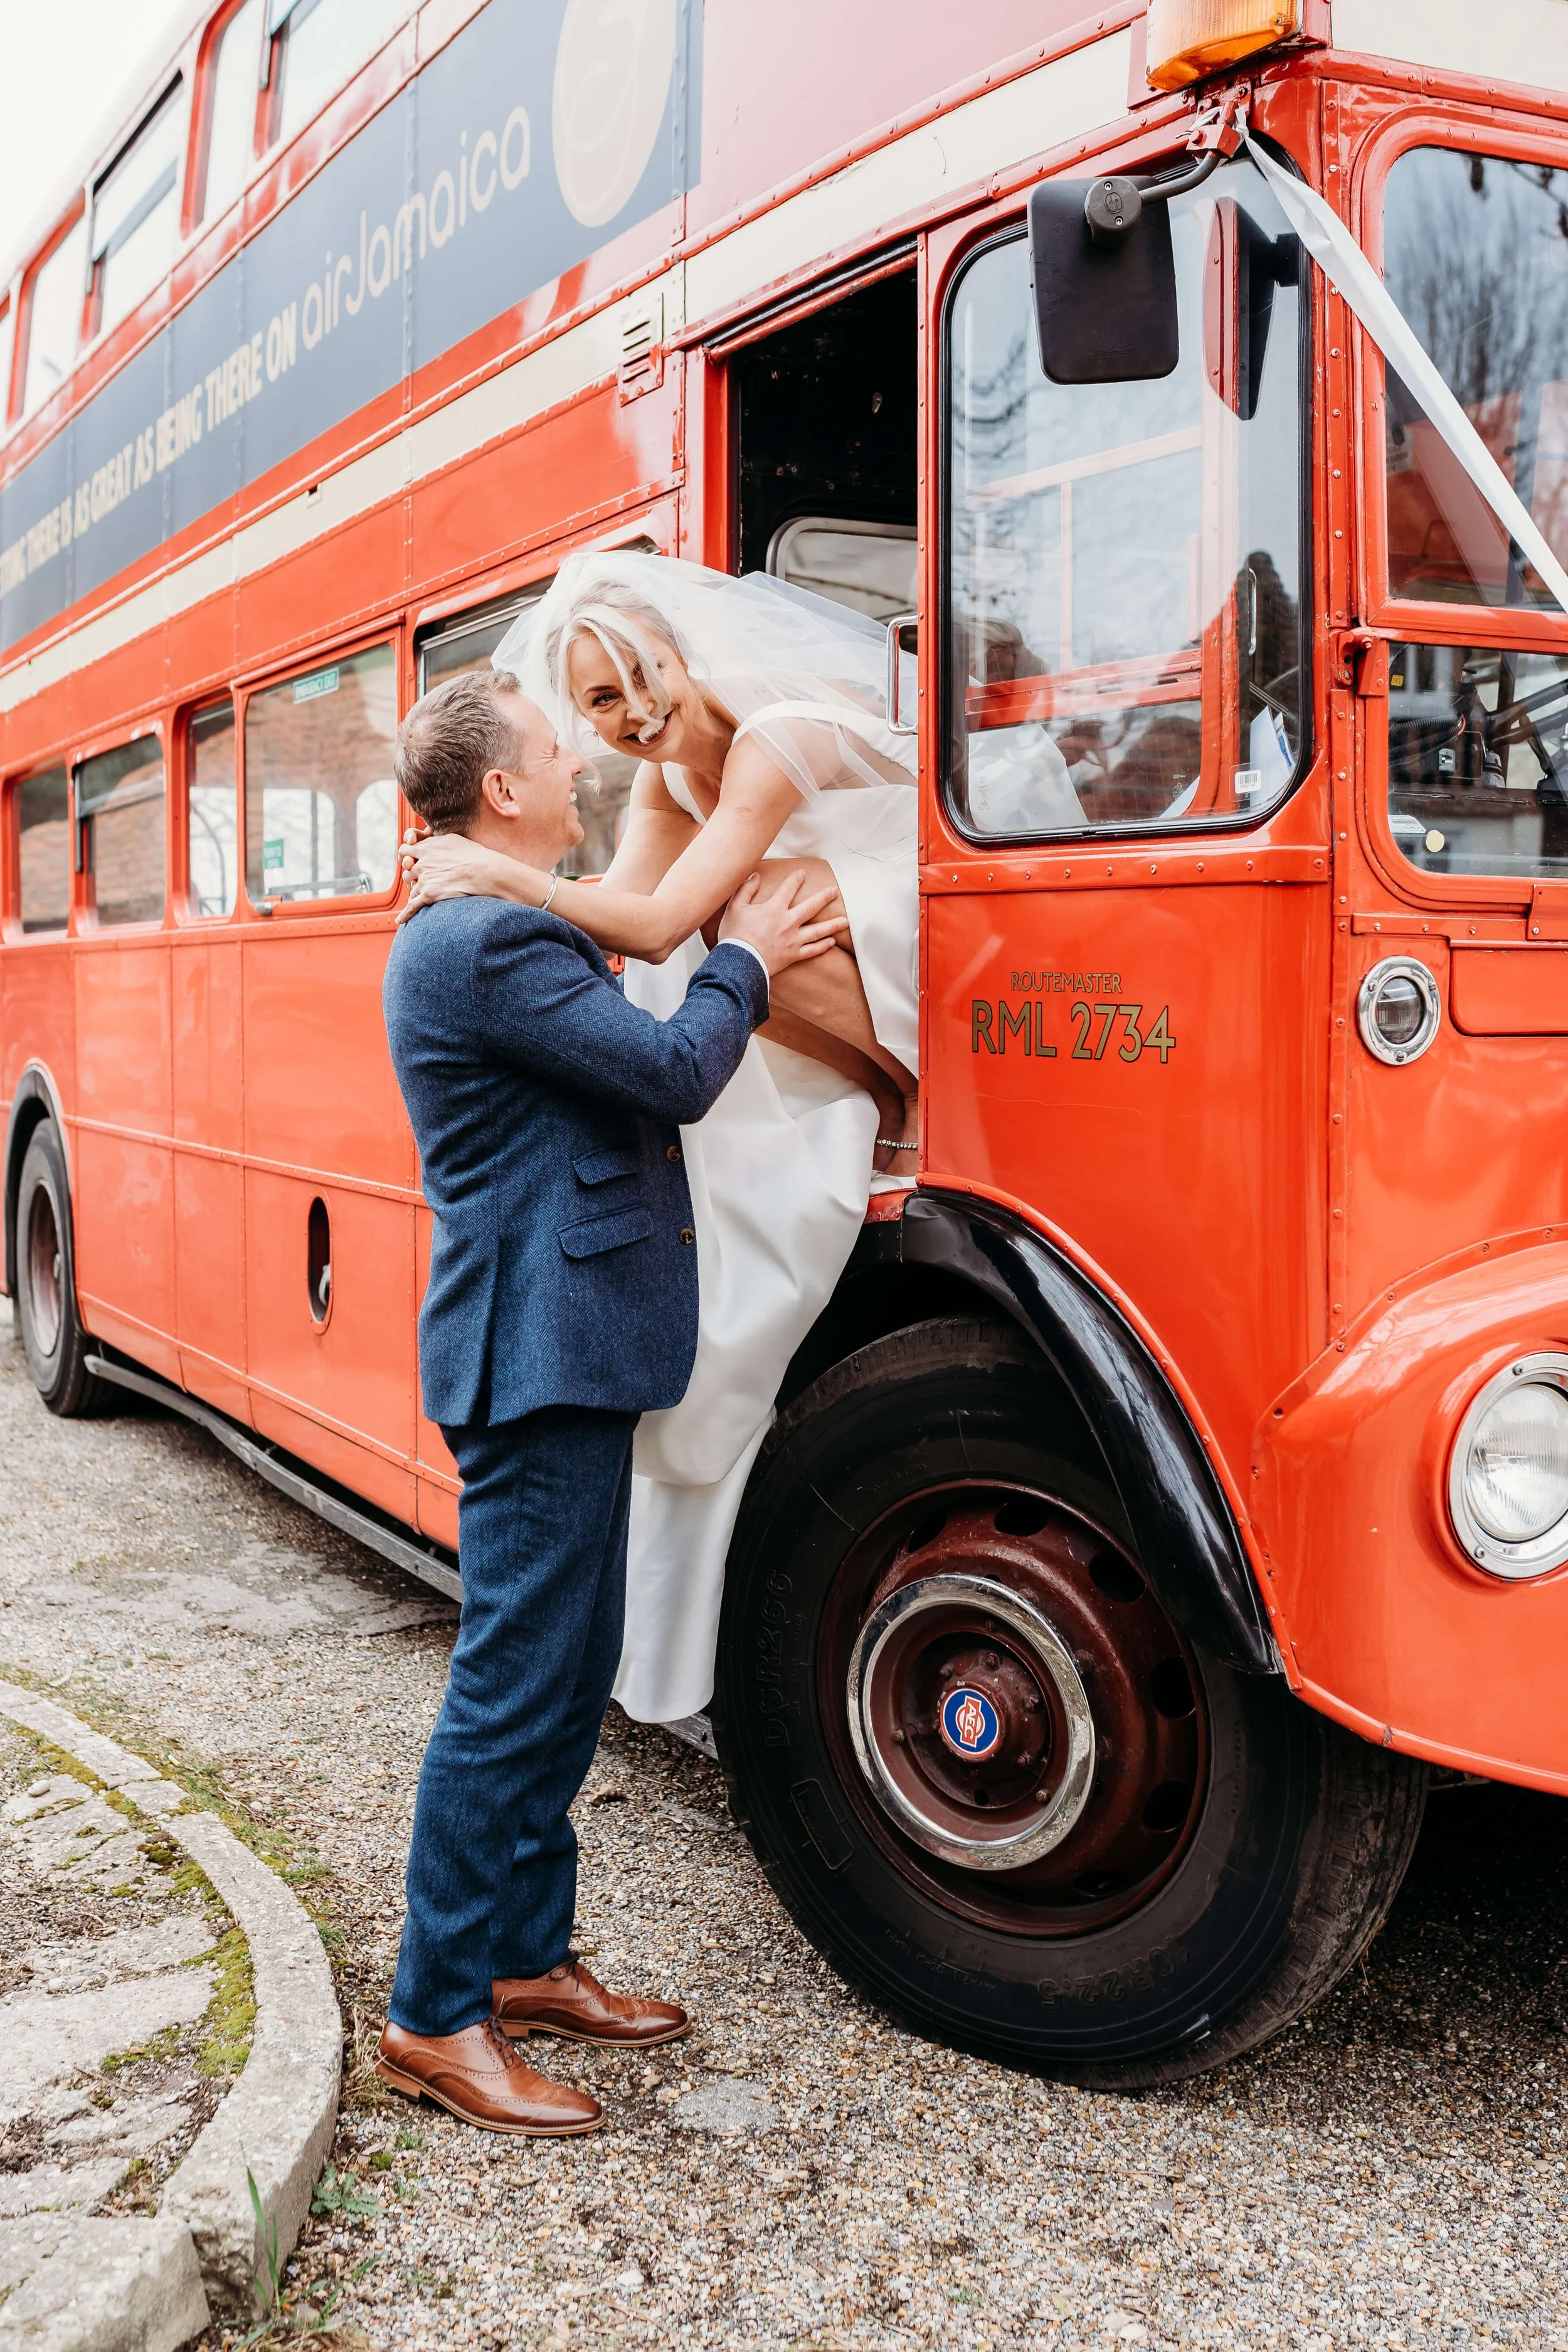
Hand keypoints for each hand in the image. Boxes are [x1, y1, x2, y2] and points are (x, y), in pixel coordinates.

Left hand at [396, 828, 541, 925]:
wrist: (485, 872)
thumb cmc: (475, 855)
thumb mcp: (453, 840)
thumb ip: (437, 841)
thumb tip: (430, 839)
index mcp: (426, 848)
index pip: (405, 851)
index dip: (406, 857)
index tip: (410, 861)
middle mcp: (422, 863)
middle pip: (406, 871)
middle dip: (412, 875)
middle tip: (422, 879)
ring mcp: (424, 879)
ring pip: (411, 887)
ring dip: (415, 891)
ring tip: (424, 894)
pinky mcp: (429, 895)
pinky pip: (412, 906)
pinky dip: (405, 914)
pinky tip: (401, 920)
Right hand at [717, 869, 848, 977]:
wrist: (739, 963)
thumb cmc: (734, 936)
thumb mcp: (734, 908)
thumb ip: (745, 889)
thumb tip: (755, 876)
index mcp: (774, 909)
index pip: (788, 889)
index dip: (796, 879)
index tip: (803, 873)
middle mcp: (787, 923)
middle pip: (811, 907)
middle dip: (824, 897)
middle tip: (835, 891)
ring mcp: (792, 940)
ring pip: (817, 931)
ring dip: (832, 925)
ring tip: (845, 921)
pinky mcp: (792, 955)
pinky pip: (812, 951)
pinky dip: (822, 946)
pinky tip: (832, 942)